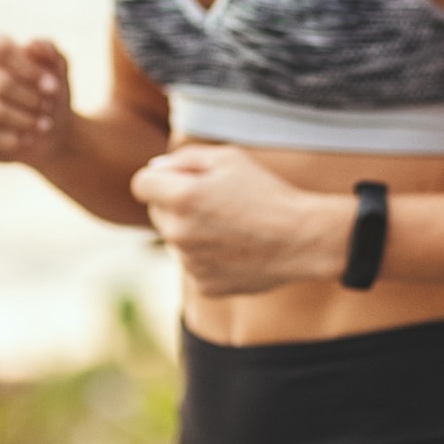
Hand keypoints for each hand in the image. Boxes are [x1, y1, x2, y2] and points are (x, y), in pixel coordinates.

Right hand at [0, 32, 72, 164]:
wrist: (48, 131)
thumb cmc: (46, 91)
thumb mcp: (56, 67)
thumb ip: (47, 51)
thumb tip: (33, 45)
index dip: (27, 68)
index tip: (52, 86)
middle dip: (28, 98)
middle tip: (46, 106)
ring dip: (23, 120)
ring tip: (42, 125)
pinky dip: (9, 140)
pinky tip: (25, 139)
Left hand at [130, 146, 345, 297]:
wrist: (301, 238)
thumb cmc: (267, 192)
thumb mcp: (229, 158)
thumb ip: (185, 159)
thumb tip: (156, 169)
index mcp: (181, 197)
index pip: (141, 185)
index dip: (159, 179)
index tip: (179, 181)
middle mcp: (178, 233)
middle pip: (158, 213)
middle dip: (176, 204)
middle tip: (215, 202)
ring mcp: (190, 263)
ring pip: (176, 241)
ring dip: (192, 232)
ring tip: (231, 227)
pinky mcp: (204, 285)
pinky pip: (194, 265)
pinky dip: (208, 257)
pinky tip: (236, 249)